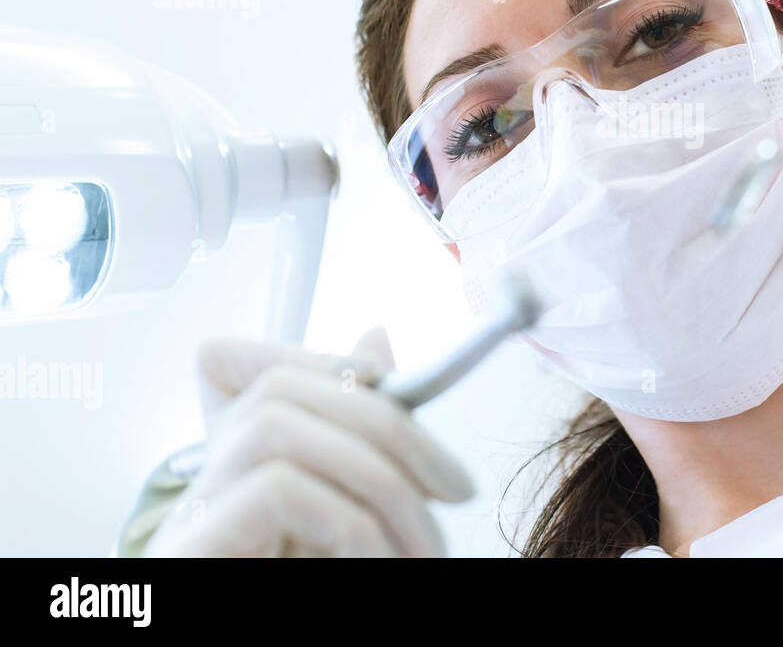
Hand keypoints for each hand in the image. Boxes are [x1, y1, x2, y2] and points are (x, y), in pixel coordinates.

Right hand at [144, 327, 475, 555]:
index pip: (240, 364)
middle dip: (390, 425)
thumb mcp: (355, 513)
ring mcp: (189, 519)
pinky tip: (379, 565)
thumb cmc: (317, 581)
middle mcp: (201, 483)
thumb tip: (376, 340)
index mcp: (240, 466)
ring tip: (423, 549)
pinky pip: (279, 489)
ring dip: (379, 479)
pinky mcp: (191, 554)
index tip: (393, 385)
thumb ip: (361, 433)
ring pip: (280, 424)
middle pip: (281, 386)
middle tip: (455, 491)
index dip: (317, 358)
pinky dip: (352, 522)